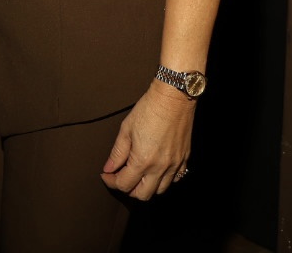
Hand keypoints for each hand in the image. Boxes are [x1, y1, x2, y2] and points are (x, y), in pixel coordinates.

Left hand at [100, 81, 195, 199]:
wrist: (173, 97)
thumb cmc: (149, 109)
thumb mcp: (126, 129)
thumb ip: (117, 153)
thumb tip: (109, 168)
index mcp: (143, 161)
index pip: (124, 184)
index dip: (111, 181)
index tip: (107, 174)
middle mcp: (160, 167)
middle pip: (142, 195)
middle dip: (128, 189)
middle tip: (121, 177)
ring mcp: (174, 164)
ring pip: (160, 190)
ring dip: (147, 186)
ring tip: (138, 174)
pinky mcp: (184, 158)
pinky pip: (175, 179)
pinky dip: (164, 179)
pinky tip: (156, 169)